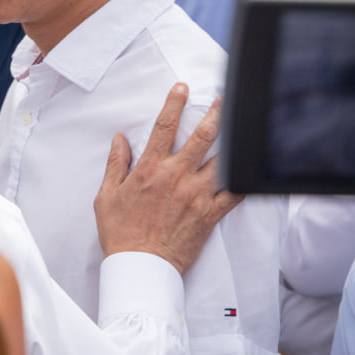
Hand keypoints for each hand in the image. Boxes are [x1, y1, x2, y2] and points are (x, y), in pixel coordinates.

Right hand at [94, 83, 242, 273]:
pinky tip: (248, 167)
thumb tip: (119, 140)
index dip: (174, 102)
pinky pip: (232, 193)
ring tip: (241, 126)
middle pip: (202, 136)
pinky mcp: (209, 213)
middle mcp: (176, 176)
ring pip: (221, 159)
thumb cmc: (121, 234)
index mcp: (150, 169)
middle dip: (215, 112)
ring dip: (232, 139)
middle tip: (223, 99)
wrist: (141, 266)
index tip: (181, 88)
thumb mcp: (106, 196)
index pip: (164, 126)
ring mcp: (196, 194)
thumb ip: (115, 165)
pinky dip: (242, 179)